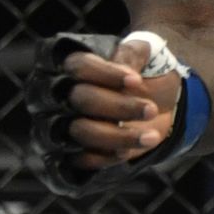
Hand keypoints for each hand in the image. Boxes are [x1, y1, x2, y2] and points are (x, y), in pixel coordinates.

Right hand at [26, 33, 180, 194]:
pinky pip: (83, 159)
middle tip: (151, 109)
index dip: (107, 74)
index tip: (137, 80)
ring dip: (120, 136)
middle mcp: (56, 94)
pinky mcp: (69, 152)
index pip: (79, 67)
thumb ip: (132, 54)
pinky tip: (131, 150)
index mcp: (69, 64)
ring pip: (82, 131)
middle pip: (81, 99)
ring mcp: (59, 125)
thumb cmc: (143, 73)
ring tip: (152, 136)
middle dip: (120, 106)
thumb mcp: (144, 54)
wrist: (157, 101)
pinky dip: (109, 156)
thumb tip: (121, 67)